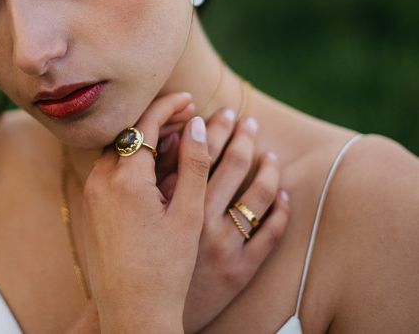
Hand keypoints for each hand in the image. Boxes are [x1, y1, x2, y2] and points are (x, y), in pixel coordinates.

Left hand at [82, 92, 209, 333]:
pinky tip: (155, 160)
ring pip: (117, 147)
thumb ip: (193, 164)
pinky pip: (110, 166)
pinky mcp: (91, 204)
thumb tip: (196, 123)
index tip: (190, 98)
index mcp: (125, 179)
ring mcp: (92, 192)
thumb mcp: (188, 214)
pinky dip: (132, 155)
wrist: (130, 310)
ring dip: (144, 135)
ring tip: (175, 133)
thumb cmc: (166, 268)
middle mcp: (101, 179)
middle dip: (156, 117)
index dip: (168, 106)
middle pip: (127, 131)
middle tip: (186, 111)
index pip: (144, 123)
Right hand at [156, 108, 290, 332]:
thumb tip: (168, 133)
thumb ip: (154, 174)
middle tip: (245, 120)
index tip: (214, 110)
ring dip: (267, 166)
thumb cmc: (137, 254)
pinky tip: (281, 193)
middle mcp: (203, 221)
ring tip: (269, 152)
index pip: (197, 151)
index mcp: (174, 204)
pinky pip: (271, 234)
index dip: (208, 126)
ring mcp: (225, 246)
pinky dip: (279, 210)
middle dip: (240, 135)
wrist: (143, 308)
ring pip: (258, 194)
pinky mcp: (241, 270)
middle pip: (232, 164)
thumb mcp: (142, 212)